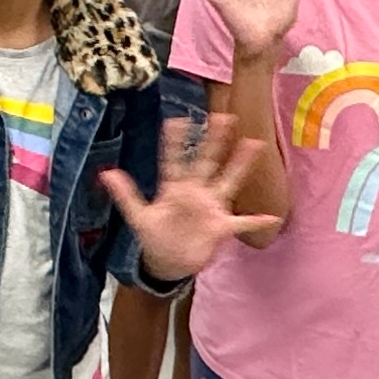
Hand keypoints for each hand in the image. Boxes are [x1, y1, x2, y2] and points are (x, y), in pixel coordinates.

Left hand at [101, 118, 279, 279]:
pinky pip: (241, 223)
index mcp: (175, 188)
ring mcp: (211, 207)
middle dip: (215, 140)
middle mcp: (196, 192)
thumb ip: (125, 195)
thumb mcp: (138, 216)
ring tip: (253, 143)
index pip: (175, 160)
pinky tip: (272, 217)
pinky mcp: (220, 227)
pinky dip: (255, 221)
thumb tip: (106, 174)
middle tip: (223, 116)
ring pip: (229, 180)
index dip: (175, 142)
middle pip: (207, 161)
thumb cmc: (155, 236)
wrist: (168, 262)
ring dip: (240, 164)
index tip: (177, 120)